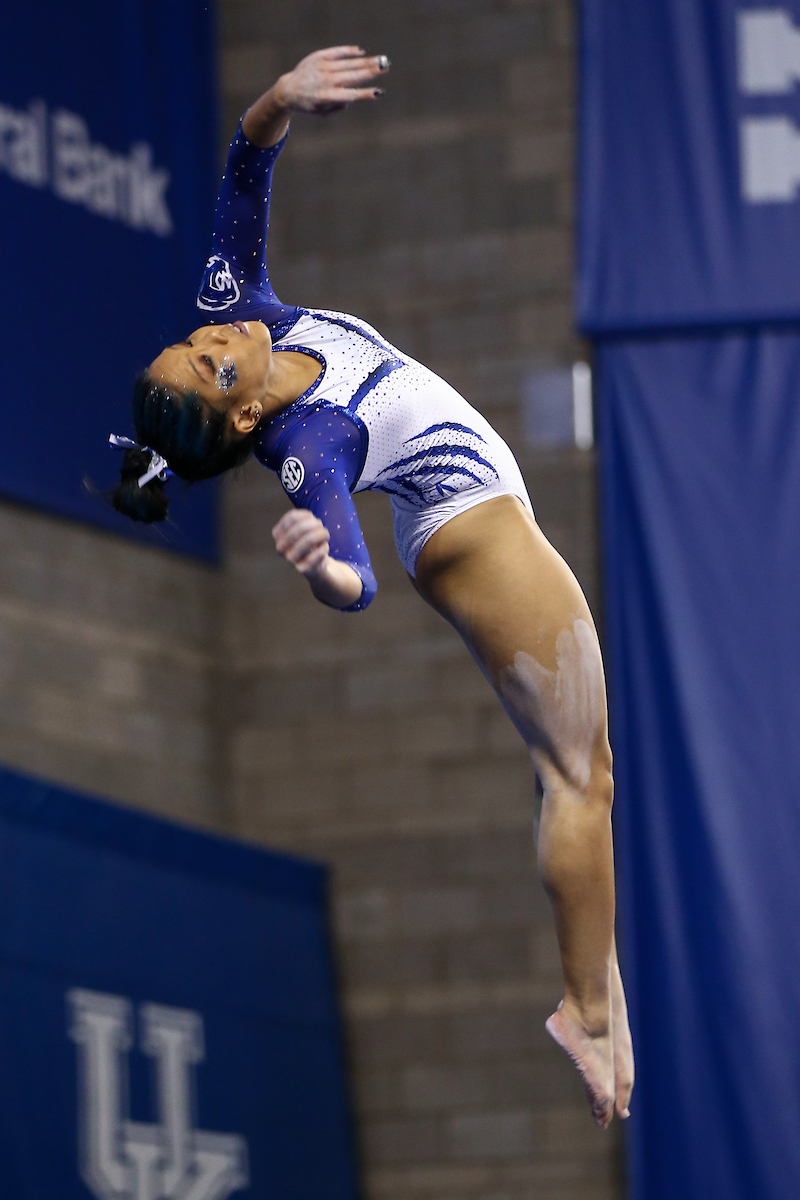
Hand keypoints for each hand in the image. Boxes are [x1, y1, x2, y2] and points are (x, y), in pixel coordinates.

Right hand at [272, 508, 364, 607]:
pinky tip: (324, 547)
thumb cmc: (309, 539)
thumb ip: (305, 518)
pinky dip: (324, 547)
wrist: (314, 563)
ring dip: (321, 534)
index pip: (292, 517)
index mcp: (277, 534)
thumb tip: (311, 520)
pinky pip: (317, 554)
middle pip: (301, 528)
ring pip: (309, 540)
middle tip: (321, 527)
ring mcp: (290, 559)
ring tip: (326, 534)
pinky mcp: (302, 569)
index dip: (307, 516)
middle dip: (315, 525)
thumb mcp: (305, 525)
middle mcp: (280, 547)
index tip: (312, 518)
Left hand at [274, 46, 389, 114]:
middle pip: (352, 75)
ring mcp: (322, 67)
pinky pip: (336, 52)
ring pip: (347, 63)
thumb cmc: (309, 105)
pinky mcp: (318, 57)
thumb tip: (353, 97)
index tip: (378, 93)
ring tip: (380, 60)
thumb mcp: (322, 113)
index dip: (365, 94)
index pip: (350, 95)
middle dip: (370, 71)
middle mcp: (325, 81)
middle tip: (385, 67)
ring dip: (365, 61)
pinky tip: (361, 51)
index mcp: (326, 97)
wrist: (288, 90)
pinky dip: (349, 52)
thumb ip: (338, 107)